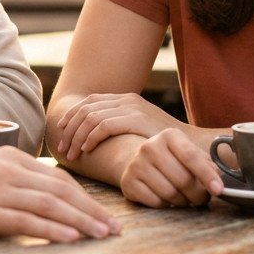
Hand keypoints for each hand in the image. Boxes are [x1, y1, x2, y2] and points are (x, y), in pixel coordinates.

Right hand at [0, 146, 120, 242]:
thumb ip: (9, 177)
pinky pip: (27, 221)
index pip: (58, 178)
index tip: (104, 213)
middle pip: (62, 190)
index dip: (85, 197)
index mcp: (10, 158)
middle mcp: (9, 170)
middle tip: (115, 228)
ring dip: (82, 221)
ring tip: (102, 235)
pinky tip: (71, 238)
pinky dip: (53, 229)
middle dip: (92, 210)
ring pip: (51, 205)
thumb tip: (35, 194)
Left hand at [55, 93, 181, 160]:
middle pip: (85, 108)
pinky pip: (104, 126)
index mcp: (125, 99)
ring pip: (91, 117)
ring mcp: (132, 108)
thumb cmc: (164, 145)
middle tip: (61, 148)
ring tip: (71, 154)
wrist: (193, 145)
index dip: (71, 117)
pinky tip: (86, 150)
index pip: (89, 102)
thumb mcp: (139, 130)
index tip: (60, 134)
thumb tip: (94, 136)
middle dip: (69, 128)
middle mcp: (127, 99)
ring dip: (76, 136)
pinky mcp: (137, 119)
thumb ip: (120, 127)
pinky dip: (91, 137)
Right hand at [119, 128, 223, 207]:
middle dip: (198, 194)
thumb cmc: (172, 160)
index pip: (191, 156)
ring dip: (183, 202)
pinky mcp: (128, 182)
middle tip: (202, 198)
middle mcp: (150, 146)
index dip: (207, 175)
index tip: (219, 189)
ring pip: (170, 193)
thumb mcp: (189, 154)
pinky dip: (166, 205)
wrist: (140, 162)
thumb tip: (218, 179)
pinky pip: (155, 202)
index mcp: (169, 136)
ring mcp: (136, 164)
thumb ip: (207, 164)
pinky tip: (167, 199)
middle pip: (182, 179)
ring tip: (185, 198)